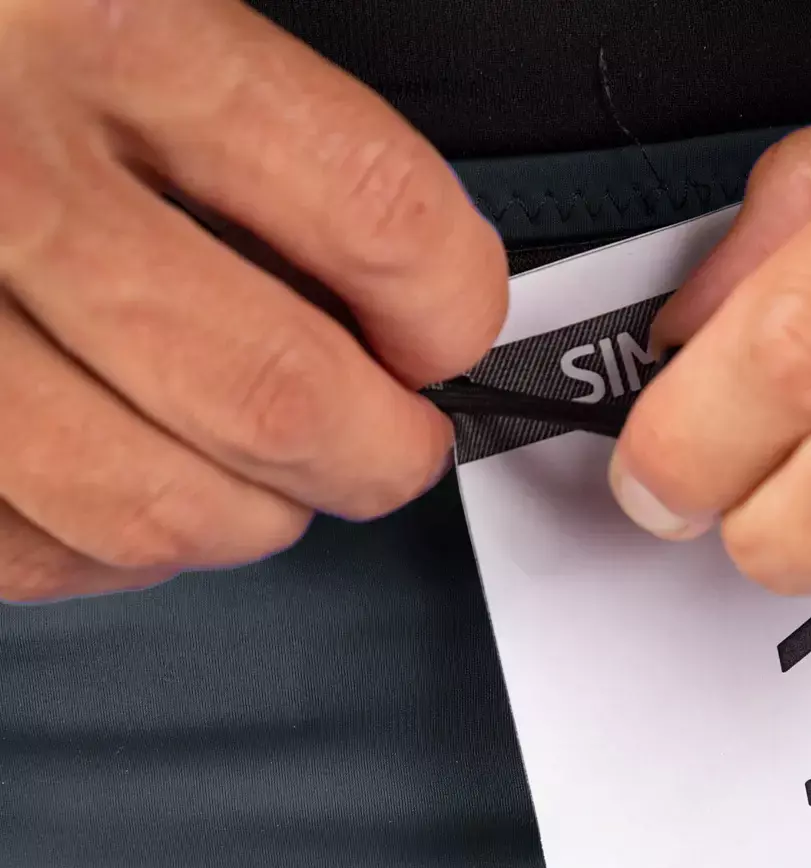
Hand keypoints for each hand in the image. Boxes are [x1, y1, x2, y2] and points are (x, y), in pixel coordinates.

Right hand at [0, 0, 505, 601]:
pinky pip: (35, 554)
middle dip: (374, 455)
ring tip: (265, 474)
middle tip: (391, 445)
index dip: (451, 306)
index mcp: (98, 21)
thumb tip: (396, 286)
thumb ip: (252, 126)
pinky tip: (130, 484)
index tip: (449, 334)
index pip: (374, 210)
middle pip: (271, 398)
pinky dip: (120, 548)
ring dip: (253, 515)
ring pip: (152, 511)